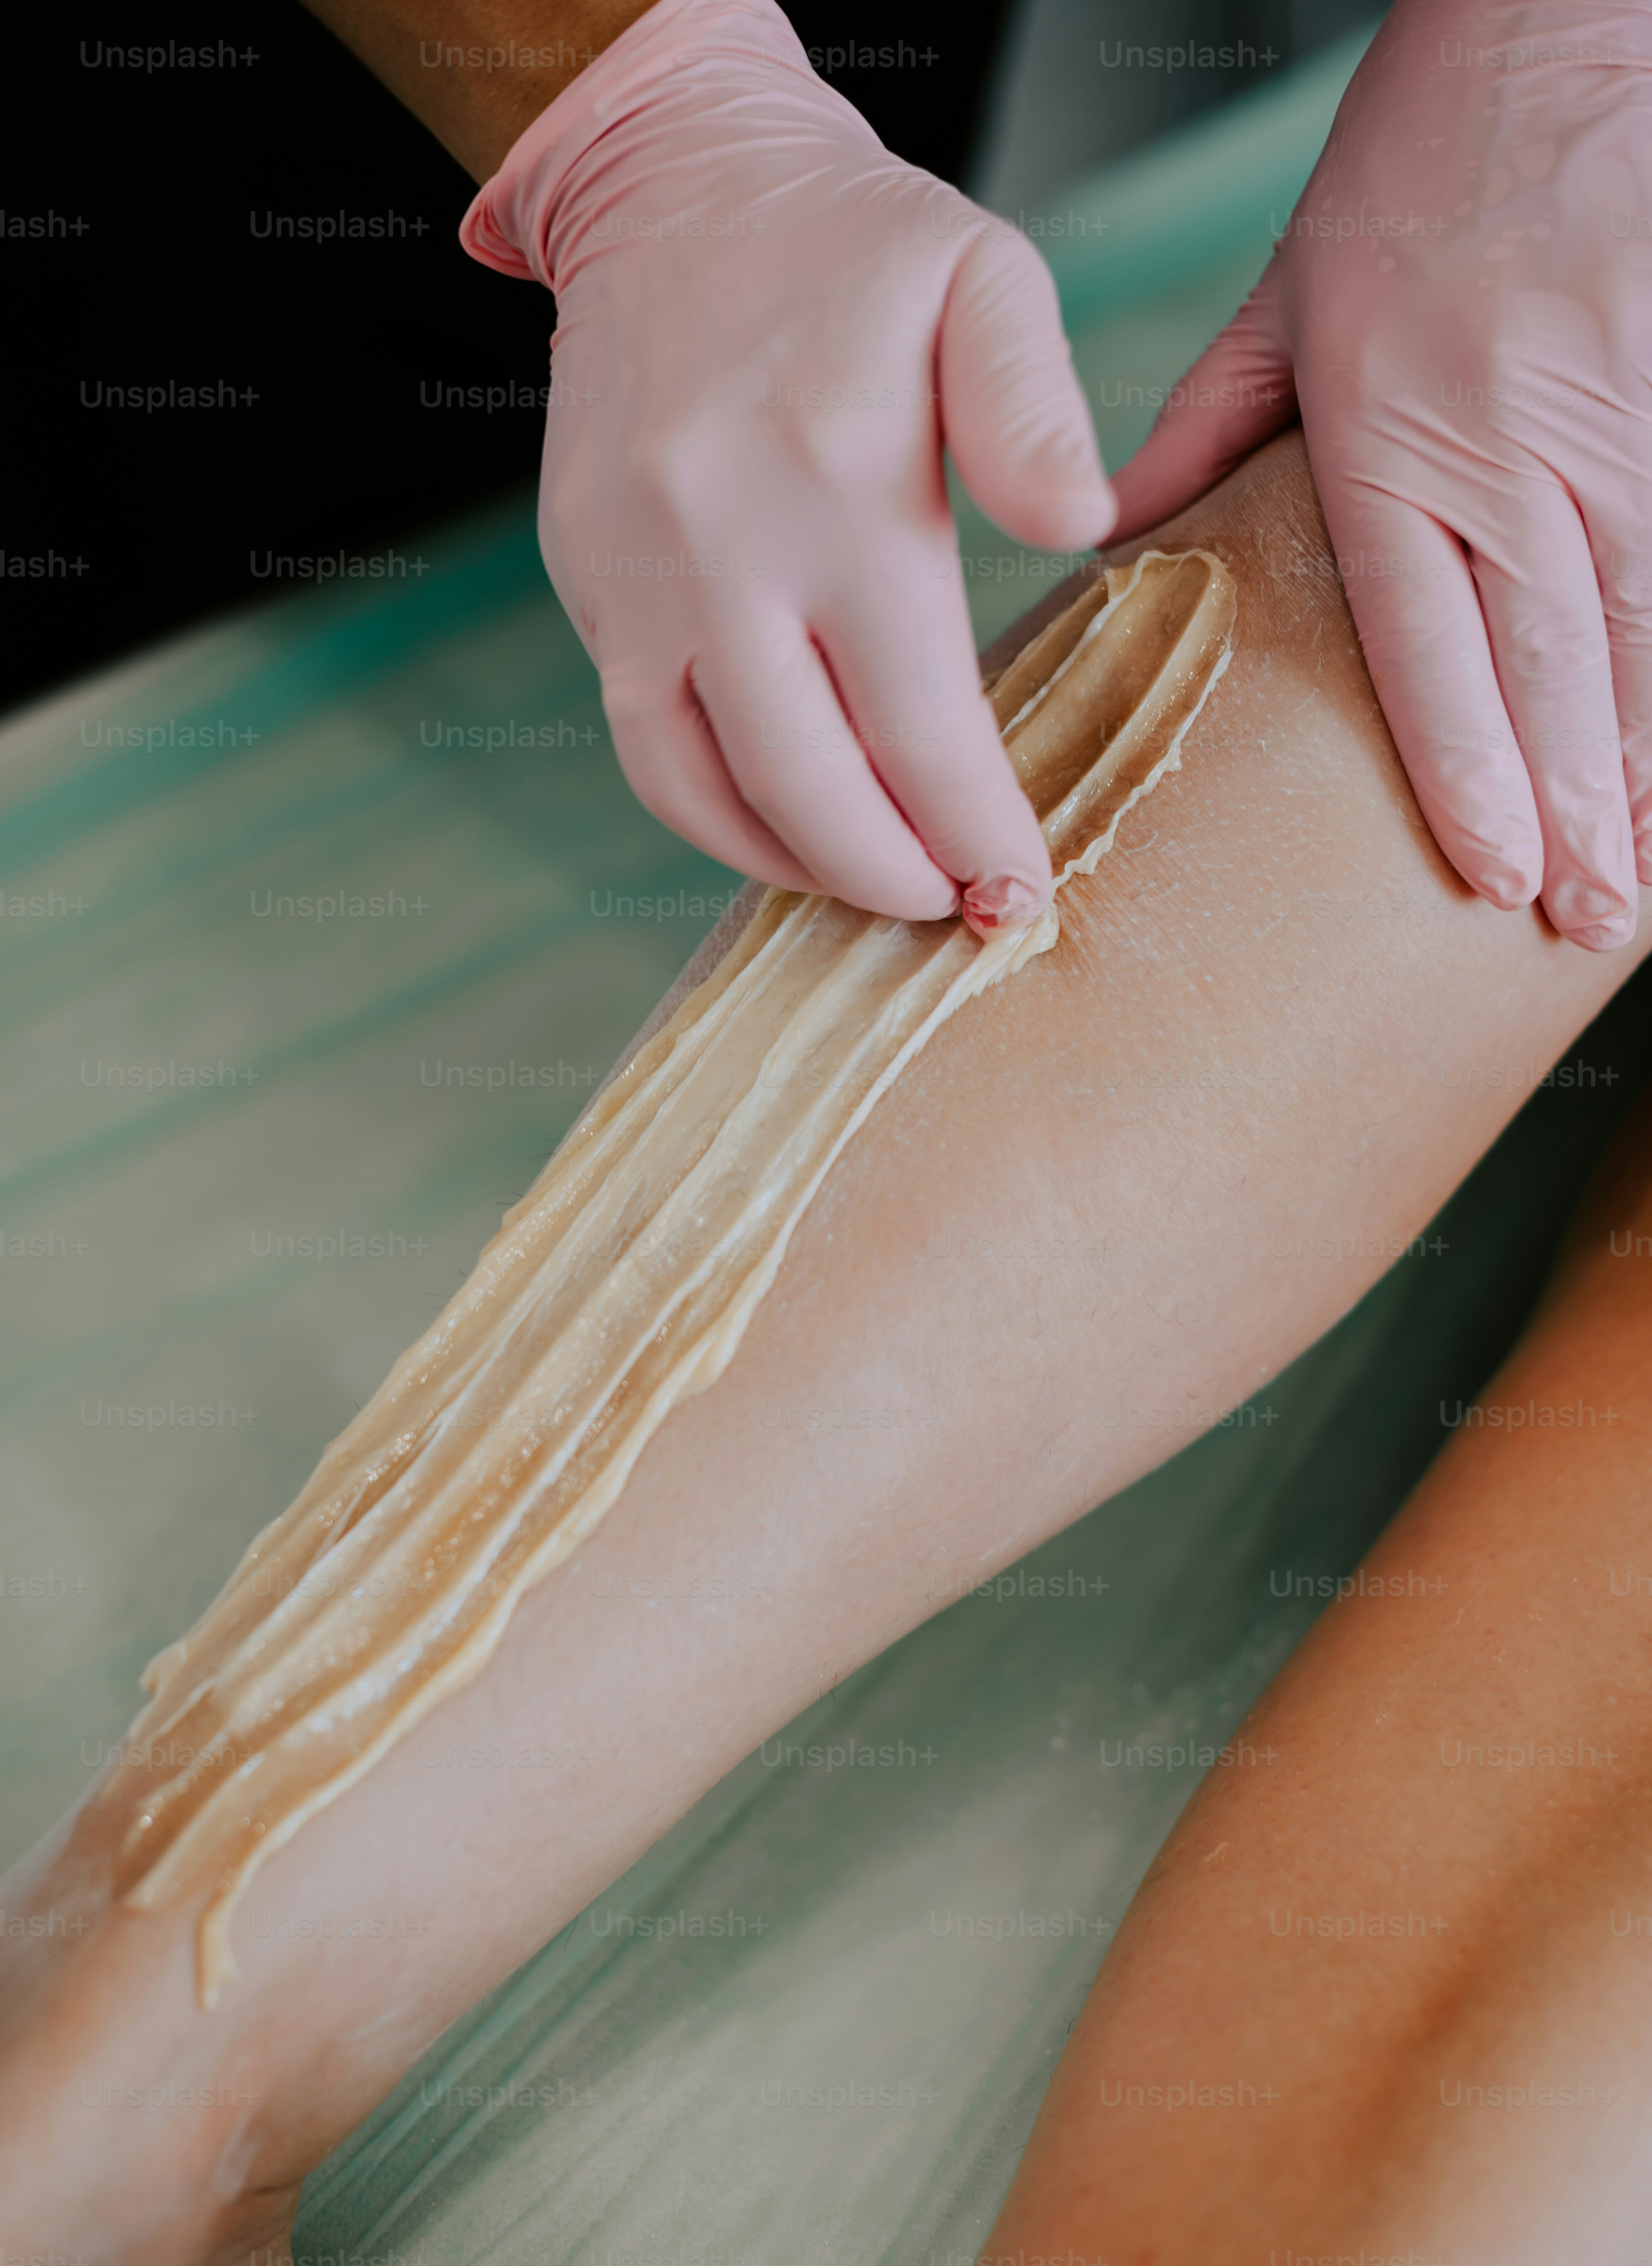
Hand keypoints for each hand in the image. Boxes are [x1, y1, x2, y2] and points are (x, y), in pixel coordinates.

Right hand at [461, 0, 1114, 931]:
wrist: (670, 182)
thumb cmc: (850, 244)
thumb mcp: (978, 275)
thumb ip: (1033, 408)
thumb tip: (1084, 524)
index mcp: (834, 490)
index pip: (920, 723)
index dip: (975, 830)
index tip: (1022, 894)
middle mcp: (720, 552)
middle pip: (807, 786)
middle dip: (894, 877)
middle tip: (960, 913)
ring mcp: (635, 578)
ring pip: (703, 791)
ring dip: (796, 867)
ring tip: (875, 887)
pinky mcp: (585, 581)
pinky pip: (644, 742)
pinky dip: (715, 812)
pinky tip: (784, 825)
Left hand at [1104, 0, 1651, 950]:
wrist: (1563, 25)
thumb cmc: (1422, 155)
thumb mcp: (1290, 291)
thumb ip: (1205, 426)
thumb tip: (1109, 533)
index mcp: (1394, 438)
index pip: (1431, 647)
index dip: (1470, 773)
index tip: (1491, 874)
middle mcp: (1510, 451)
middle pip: (1548, 668)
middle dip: (1576, 813)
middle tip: (1588, 928)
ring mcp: (1614, 428)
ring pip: (1639, 633)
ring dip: (1644, 769)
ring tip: (1638, 884)